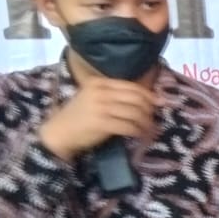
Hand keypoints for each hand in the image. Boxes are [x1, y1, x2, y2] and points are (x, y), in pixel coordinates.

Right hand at [39, 79, 160, 161]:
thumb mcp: (93, 98)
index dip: (149, 95)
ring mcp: (101, 107)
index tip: (159, 103)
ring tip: (149, 129)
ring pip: (135, 113)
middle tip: (154, 118)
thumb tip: (146, 99)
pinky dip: (138, 132)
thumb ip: (113, 95)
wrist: (59, 133)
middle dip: (150, 110)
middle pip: (137, 99)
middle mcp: (101, 92)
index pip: (132, 87)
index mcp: (99, 83)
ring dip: (146, 123)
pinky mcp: (102, 123)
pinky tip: (140, 135)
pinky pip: (129, 126)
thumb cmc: (79, 116)